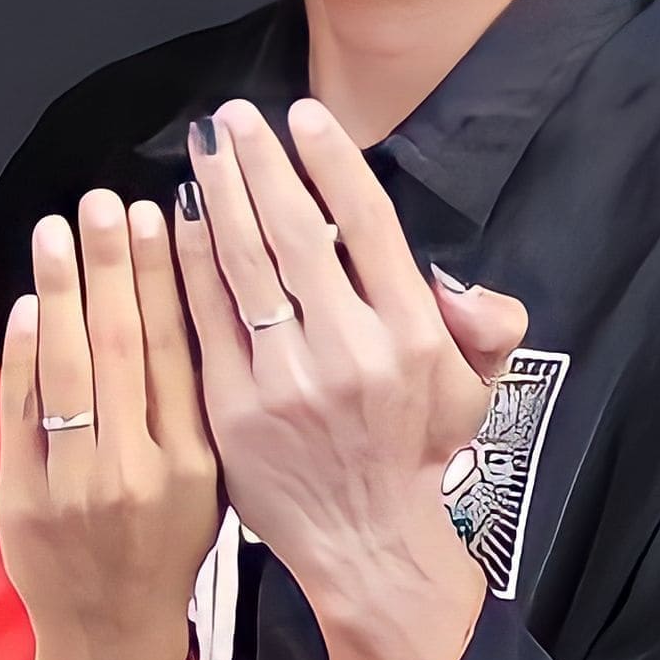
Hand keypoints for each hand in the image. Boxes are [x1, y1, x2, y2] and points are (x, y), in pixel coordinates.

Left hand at [0, 192, 220, 659]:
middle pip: (126, 347)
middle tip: (102, 199)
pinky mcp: (22, 498)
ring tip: (56, 227)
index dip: (168, 278)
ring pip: (71, 370)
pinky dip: (24, 353)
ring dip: (62, 291)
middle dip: (113, 265)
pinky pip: (22, 412)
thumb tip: (185, 301)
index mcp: (195, 463)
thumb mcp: (209, 483)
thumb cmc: (167, 549)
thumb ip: (195, 406)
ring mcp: (76, 484)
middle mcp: (139, 469)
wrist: (112, 638)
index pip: (181, 351)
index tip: (158, 214)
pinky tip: (28, 302)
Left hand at [174, 96, 527, 659]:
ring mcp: (288, 381)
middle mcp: (351, 352)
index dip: (332, 163)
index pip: (368, 226)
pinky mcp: (235, 408)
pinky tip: (175, 223)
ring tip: (203, 151)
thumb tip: (458, 282)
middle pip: (296, 233)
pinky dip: (188, 265)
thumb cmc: (413, 451)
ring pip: (245, 267)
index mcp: (413, 336)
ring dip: (220, 199)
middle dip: (261, 165)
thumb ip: (485, 325)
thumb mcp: (472, 390)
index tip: (304, 116)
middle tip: (233, 117)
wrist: (365, 543)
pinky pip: (206, 319)